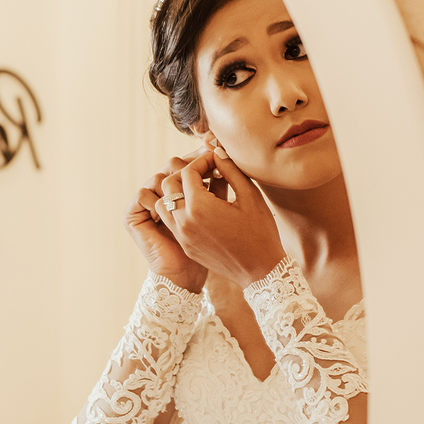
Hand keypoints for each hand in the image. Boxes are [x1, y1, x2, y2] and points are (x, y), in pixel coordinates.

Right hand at [124, 149, 216, 292]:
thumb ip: (218, 182)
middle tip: (206, 164)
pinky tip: (176, 201)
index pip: (185, 165)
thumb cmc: (213, 245)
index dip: (198, 157)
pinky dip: (157, 195)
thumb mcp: (219, 206)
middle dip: (187, 165)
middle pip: (170, 167)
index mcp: (179, 193)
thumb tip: (220, 151)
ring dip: (174, 179)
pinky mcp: (133, 218)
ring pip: (158, 178)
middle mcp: (161, 197)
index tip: (215, 152)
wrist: (191, 274)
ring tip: (193, 184)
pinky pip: (143, 195)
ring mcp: (146, 207)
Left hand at [155, 148, 286, 288]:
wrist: (259, 271)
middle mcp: (184, 221)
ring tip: (199, 187)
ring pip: (164, 203)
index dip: (202, 160)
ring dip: (177, 191)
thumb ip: (230, 170)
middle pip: (168, 184)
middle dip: (185, 172)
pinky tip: (198, 205)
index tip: (216, 159)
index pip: (188, 172)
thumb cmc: (260, 232)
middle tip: (206, 170)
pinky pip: (170, 220)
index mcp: (199, 207)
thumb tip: (218, 152)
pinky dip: (178, 208)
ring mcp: (182, 235)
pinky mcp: (184, 245)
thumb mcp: (250, 196)